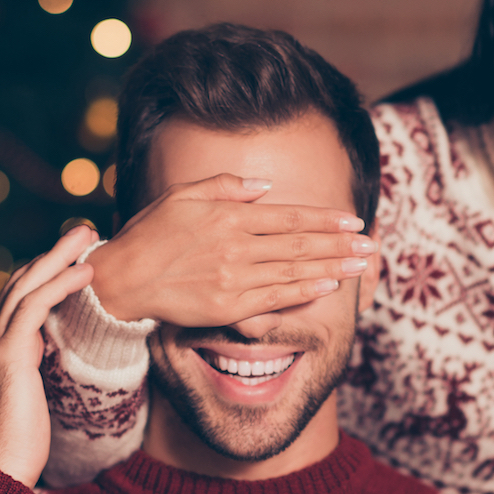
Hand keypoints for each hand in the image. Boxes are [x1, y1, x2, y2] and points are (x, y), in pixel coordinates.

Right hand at [0, 226, 96, 486]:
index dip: (45, 273)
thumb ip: (33, 371)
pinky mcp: (8, 355)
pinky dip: (60, 285)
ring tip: (89, 238)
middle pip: (20, 281)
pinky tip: (85, 274)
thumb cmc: (18, 446)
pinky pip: (34, 306)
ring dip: (60, 257)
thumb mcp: (27, 398)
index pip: (16, 298)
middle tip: (84, 232)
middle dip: (53, 254)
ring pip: (26, 285)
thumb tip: (50, 356)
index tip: (74, 258)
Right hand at [87, 173, 373, 332]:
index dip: (325, 219)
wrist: (122, 279)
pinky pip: (274, 298)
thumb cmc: (151, 234)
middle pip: (300, 244)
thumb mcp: (183, 195)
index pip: (289, 216)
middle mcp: (236, 246)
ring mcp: (233, 278)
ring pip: (294, 271)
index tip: (352, 221)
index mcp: (228, 216)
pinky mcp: (227, 307)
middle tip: (371, 245)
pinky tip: (327, 286)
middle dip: (340, 244)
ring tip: (361, 265)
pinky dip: (303, 292)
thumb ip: (226, 186)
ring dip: (333, 267)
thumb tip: (266, 187)